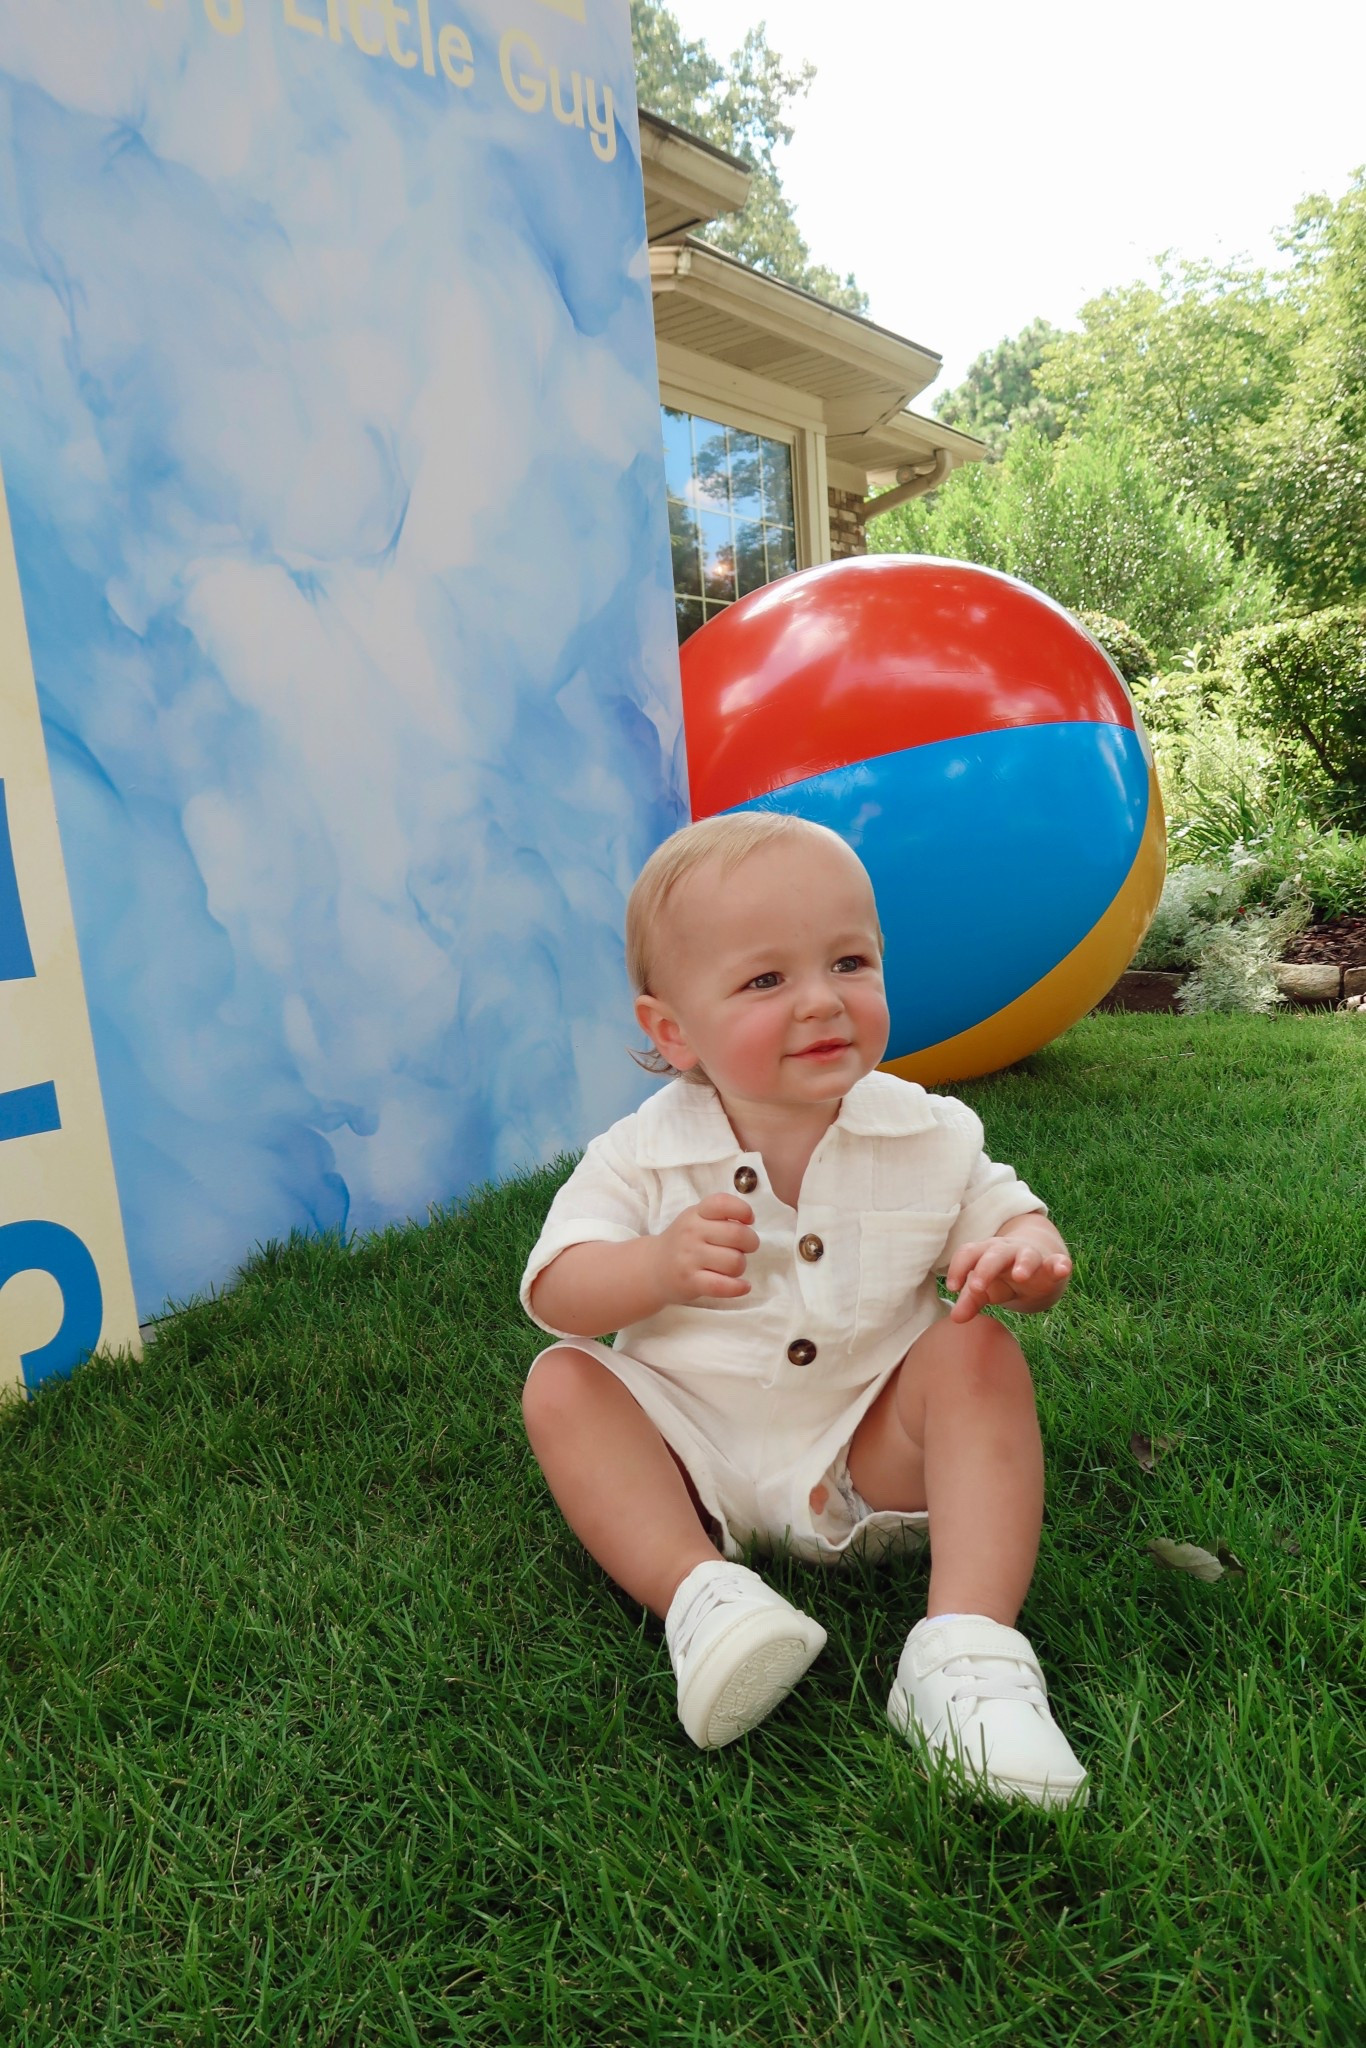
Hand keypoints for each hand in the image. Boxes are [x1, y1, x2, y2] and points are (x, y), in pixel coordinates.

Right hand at [652, 1195, 759, 1305]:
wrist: (653, 1268)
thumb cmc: (684, 1242)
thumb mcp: (696, 1219)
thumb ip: (720, 1216)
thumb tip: (749, 1222)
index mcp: (696, 1213)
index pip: (722, 1203)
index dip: (743, 1210)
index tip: (748, 1220)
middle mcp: (691, 1232)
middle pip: (738, 1235)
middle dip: (751, 1243)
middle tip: (745, 1248)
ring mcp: (689, 1258)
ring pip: (735, 1261)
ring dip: (740, 1266)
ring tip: (731, 1267)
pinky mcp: (690, 1281)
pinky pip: (723, 1285)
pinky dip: (738, 1287)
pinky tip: (743, 1286)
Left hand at [945, 1238, 1072, 1321]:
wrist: (1037, 1264)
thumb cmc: (1003, 1277)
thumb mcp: (987, 1289)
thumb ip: (971, 1300)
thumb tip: (955, 1318)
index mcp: (986, 1254)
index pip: (969, 1253)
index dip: (959, 1267)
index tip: (952, 1287)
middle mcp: (1007, 1251)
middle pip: (995, 1254)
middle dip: (985, 1268)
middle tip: (977, 1287)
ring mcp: (1031, 1256)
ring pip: (1027, 1256)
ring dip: (1023, 1264)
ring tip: (1020, 1275)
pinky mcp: (1052, 1265)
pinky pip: (1058, 1262)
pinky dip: (1061, 1264)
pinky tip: (1063, 1269)